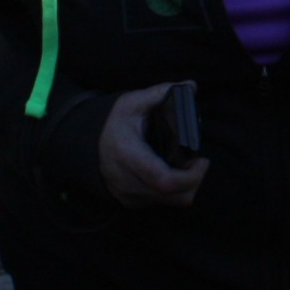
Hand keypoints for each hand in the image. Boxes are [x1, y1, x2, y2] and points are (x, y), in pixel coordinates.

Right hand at [96, 83, 209, 206]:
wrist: (87, 145)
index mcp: (128, 156)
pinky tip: (175, 174)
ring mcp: (128, 195)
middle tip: (200, 164)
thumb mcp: (131, 103)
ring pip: (170, 203)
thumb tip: (189, 86)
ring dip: (187, 188)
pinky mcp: (131, 202)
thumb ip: (159, 93)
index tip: (202, 161)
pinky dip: (174, 192)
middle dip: (195, 181)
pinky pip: (161, 204)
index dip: (190, 176)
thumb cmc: (112, 123)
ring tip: (190, 168)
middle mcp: (127, 181)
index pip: (164, 180)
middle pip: (172, 195)